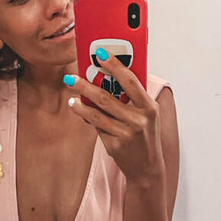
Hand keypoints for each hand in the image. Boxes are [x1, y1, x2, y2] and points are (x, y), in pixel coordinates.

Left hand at [64, 53, 164, 184]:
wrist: (147, 168)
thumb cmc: (146, 135)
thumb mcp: (147, 115)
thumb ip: (133, 98)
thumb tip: (108, 77)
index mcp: (149, 107)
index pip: (130, 81)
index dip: (114, 65)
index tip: (99, 53)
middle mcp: (138, 120)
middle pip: (106, 98)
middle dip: (86, 85)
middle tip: (71, 77)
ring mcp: (126, 134)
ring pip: (97, 115)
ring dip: (81, 105)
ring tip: (71, 99)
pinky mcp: (115, 146)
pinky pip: (98, 128)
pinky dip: (89, 119)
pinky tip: (81, 112)